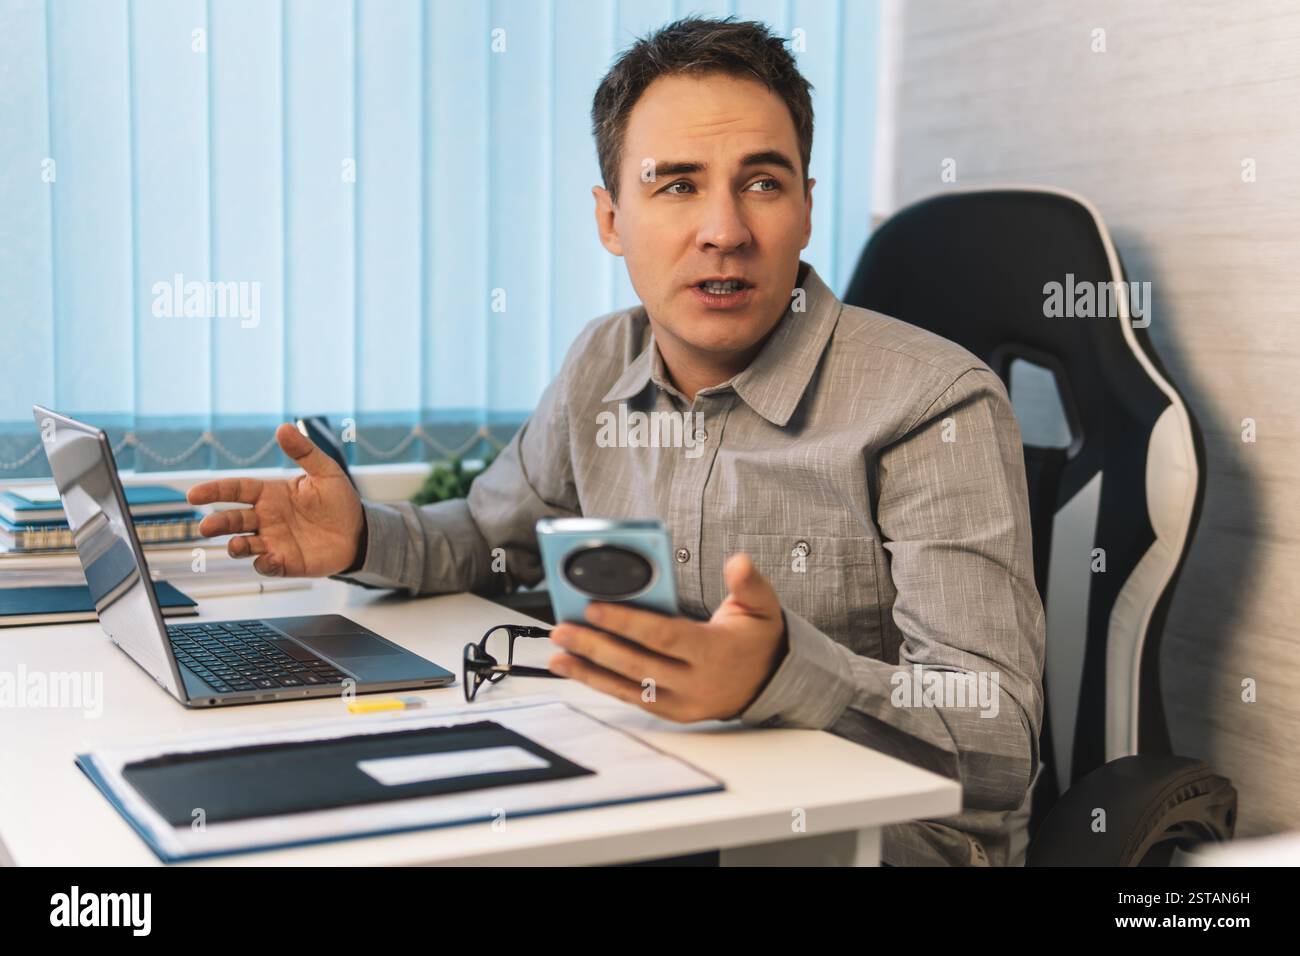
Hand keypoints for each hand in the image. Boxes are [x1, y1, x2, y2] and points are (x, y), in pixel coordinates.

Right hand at [186, 423, 363, 576]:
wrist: (358, 532)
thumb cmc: (339, 500)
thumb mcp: (325, 472)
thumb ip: (304, 452)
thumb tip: (283, 428)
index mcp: (270, 494)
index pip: (236, 490)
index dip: (214, 491)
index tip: (194, 494)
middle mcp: (266, 518)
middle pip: (233, 520)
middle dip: (217, 523)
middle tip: (206, 527)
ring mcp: (273, 541)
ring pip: (243, 544)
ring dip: (235, 545)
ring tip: (235, 544)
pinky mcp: (285, 562)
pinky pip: (266, 565)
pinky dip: (264, 564)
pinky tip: (271, 559)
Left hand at [547, 553, 787, 721]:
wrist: (773, 682)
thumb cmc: (758, 638)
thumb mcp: (763, 606)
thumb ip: (750, 583)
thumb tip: (738, 561)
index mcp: (715, 651)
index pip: (663, 636)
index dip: (627, 623)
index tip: (594, 608)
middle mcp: (696, 682)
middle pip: (637, 664)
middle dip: (595, 646)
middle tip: (562, 628)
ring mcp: (683, 702)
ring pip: (628, 687)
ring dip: (588, 670)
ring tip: (557, 652)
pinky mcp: (672, 713)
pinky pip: (631, 699)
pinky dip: (600, 684)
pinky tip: (574, 669)